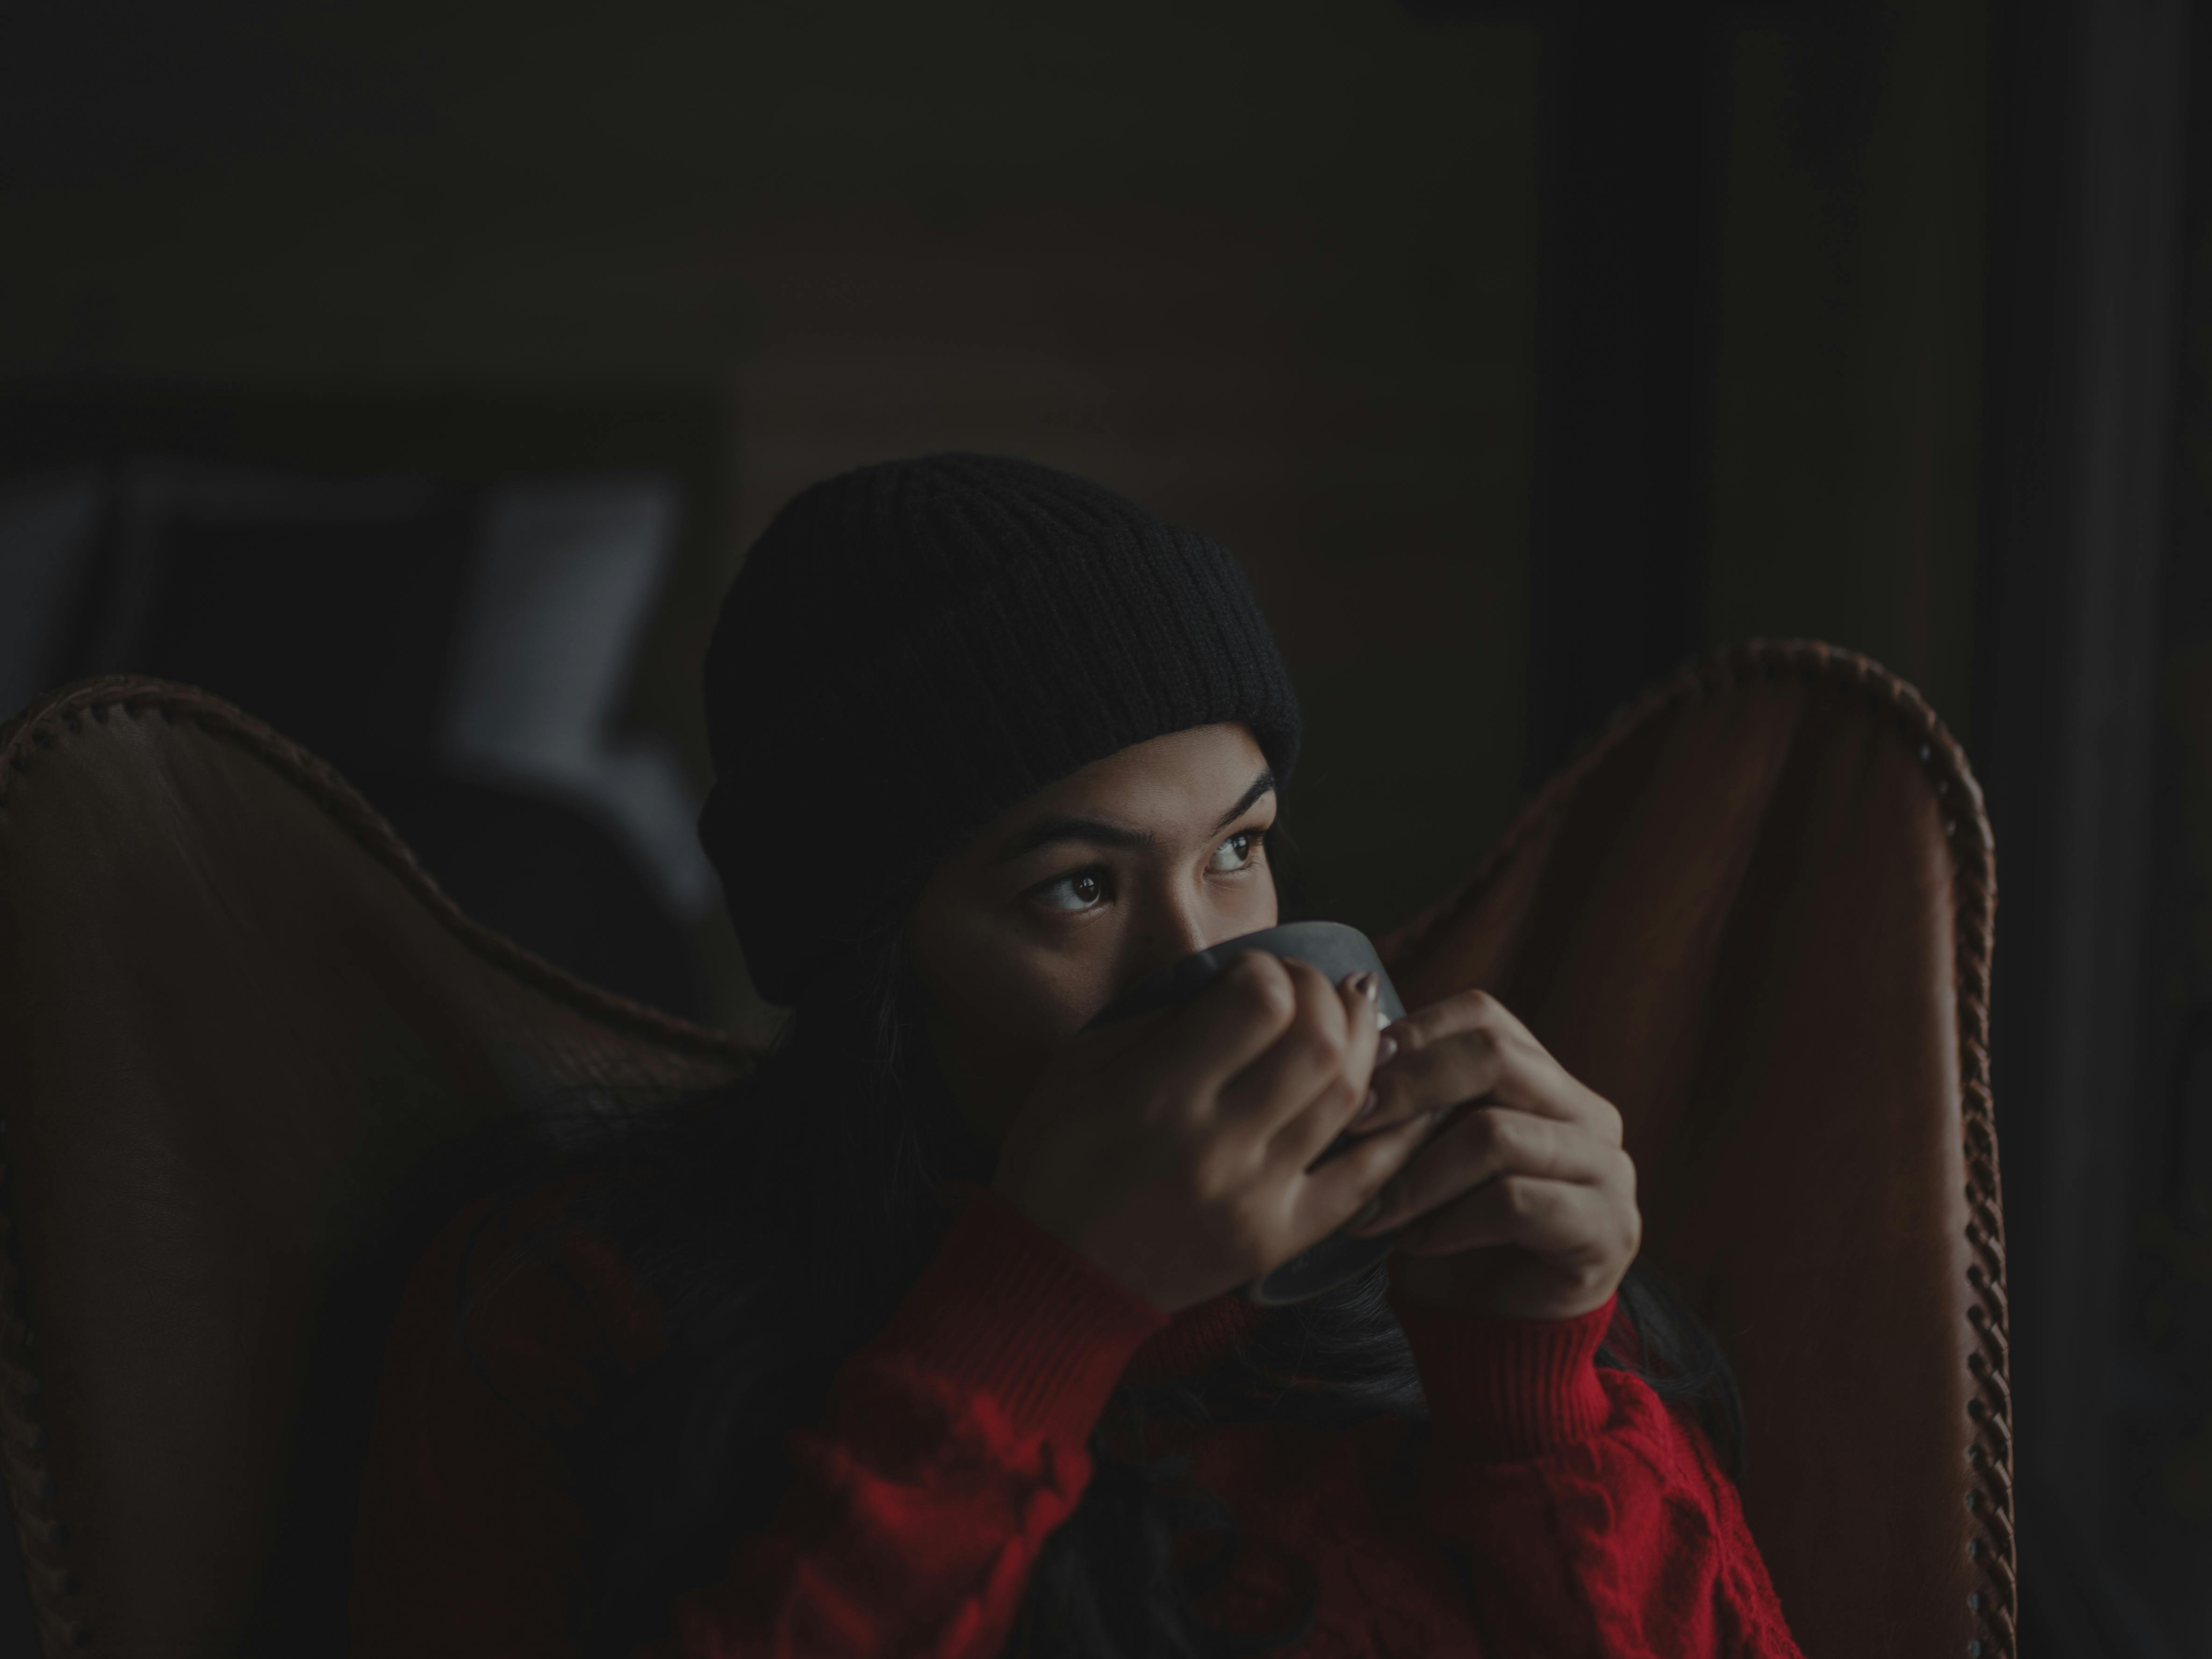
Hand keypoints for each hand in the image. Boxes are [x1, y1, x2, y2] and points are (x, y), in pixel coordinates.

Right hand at [993, 956, 1437, 1313]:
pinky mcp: (1276, 1242)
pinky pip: (1362, 1182)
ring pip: (1349, 1098)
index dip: (1269, 968)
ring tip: (1356, 1015)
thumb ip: (1153, 1019)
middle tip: (1309, 986)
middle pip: (1319, 1041)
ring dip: (1366, 1042)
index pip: (1258, 1000)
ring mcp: (1253, 1199)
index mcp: (1157, 1095)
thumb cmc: (1055, 1163)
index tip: (1254, 972)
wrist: (1053, 1280)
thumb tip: (1228, 976)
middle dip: (1324, 994)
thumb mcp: (1077, 1071)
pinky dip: (1398, 1134)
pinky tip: (1411, 1095)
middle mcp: (1214, 1146)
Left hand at [1345, 989, 1639, 1320]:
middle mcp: (1588, 1112)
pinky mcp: (1607, 1229)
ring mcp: (1608, 1169)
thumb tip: (1348, 1053)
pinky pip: (1513, 1202)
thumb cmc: (1451, 1239)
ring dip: (1417, 1175)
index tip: (1354, 1074)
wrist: (1495, 1336)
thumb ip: (1409, 1105)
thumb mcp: (1423, 1157)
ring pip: (1496, 1134)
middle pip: (1495, 1056)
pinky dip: (1451, 1223)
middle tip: (1353, 1127)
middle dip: (1410, 1088)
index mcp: (1546, 1080)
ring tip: (1374, 1211)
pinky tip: (1419, 1245)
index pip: (1483, 1016)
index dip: (1414, 1035)